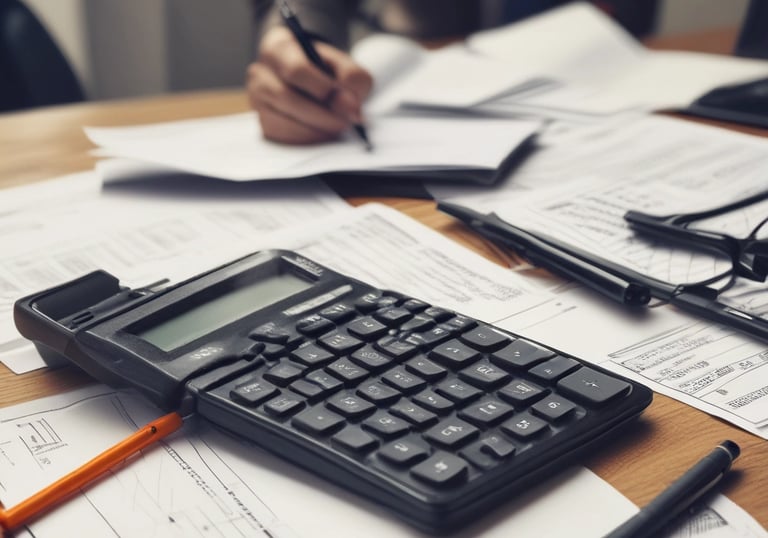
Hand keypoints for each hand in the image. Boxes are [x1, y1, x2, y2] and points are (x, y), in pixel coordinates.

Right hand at [247, 26, 372, 144]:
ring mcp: (257, 100)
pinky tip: (321, 134)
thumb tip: (350, 107)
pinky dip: (305, 140)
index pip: (295, 69)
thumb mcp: (345, 65)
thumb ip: (352, 79)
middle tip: (345, 123)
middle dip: (321, 115)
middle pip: (285, 97)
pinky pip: (281, 137)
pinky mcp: (262, 122)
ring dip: (314, 130)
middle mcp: (261, 73)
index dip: (322, 88)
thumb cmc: (326, 71)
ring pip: (281, 121)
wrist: (311, 81)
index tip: (346, 102)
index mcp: (279, 48)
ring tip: (336, 128)